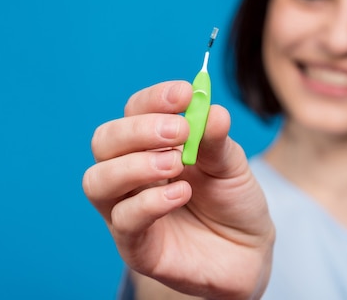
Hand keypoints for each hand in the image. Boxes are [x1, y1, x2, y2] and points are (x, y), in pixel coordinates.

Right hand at [83, 81, 274, 298]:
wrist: (249, 252)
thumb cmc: (233, 201)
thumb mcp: (230, 164)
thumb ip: (216, 140)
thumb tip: (211, 109)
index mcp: (151, 146)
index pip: (135, 112)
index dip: (154, 100)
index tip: (184, 93)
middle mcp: (131, 174)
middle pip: (104, 142)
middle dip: (138, 130)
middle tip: (179, 130)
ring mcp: (128, 210)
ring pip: (97, 181)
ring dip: (134, 165)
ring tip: (177, 163)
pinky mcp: (136, 246)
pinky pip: (124, 220)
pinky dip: (150, 202)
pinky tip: (181, 194)